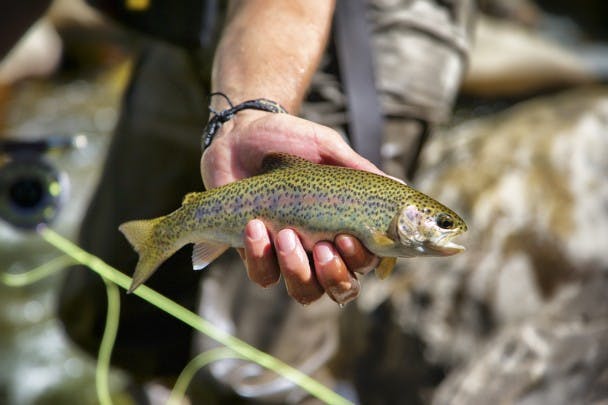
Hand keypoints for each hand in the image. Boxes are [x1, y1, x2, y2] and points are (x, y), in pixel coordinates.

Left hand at [201, 110, 381, 304]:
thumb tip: (400, 187)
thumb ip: (359, 169)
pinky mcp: (256, 255)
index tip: (346, 237)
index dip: (361, 260)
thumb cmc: (289, 139)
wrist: (240, 133)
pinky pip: (264, 275)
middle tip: (324, 245)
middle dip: (334, 274)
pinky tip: (255, 225)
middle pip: (341, 288)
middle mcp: (321, 248)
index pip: (366, 261)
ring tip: (285, 233)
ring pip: (304, 291)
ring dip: (297, 268)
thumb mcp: (326, 149)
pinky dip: (260, 255)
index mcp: (345, 226)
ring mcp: (288, 255)